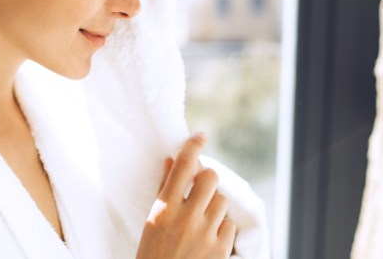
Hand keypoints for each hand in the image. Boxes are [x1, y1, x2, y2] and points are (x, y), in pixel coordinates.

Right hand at [136, 133, 235, 258]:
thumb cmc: (153, 253)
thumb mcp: (152, 220)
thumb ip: (165, 189)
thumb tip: (173, 160)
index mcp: (164, 208)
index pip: (183, 166)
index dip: (193, 146)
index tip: (200, 135)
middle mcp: (186, 217)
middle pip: (210, 178)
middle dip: (207, 179)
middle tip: (200, 188)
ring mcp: (205, 234)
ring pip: (222, 201)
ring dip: (214, 205)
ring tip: (200, 220)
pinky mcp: (220, 250)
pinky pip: (229, 225)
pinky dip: (221, 228)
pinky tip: (208, 237)